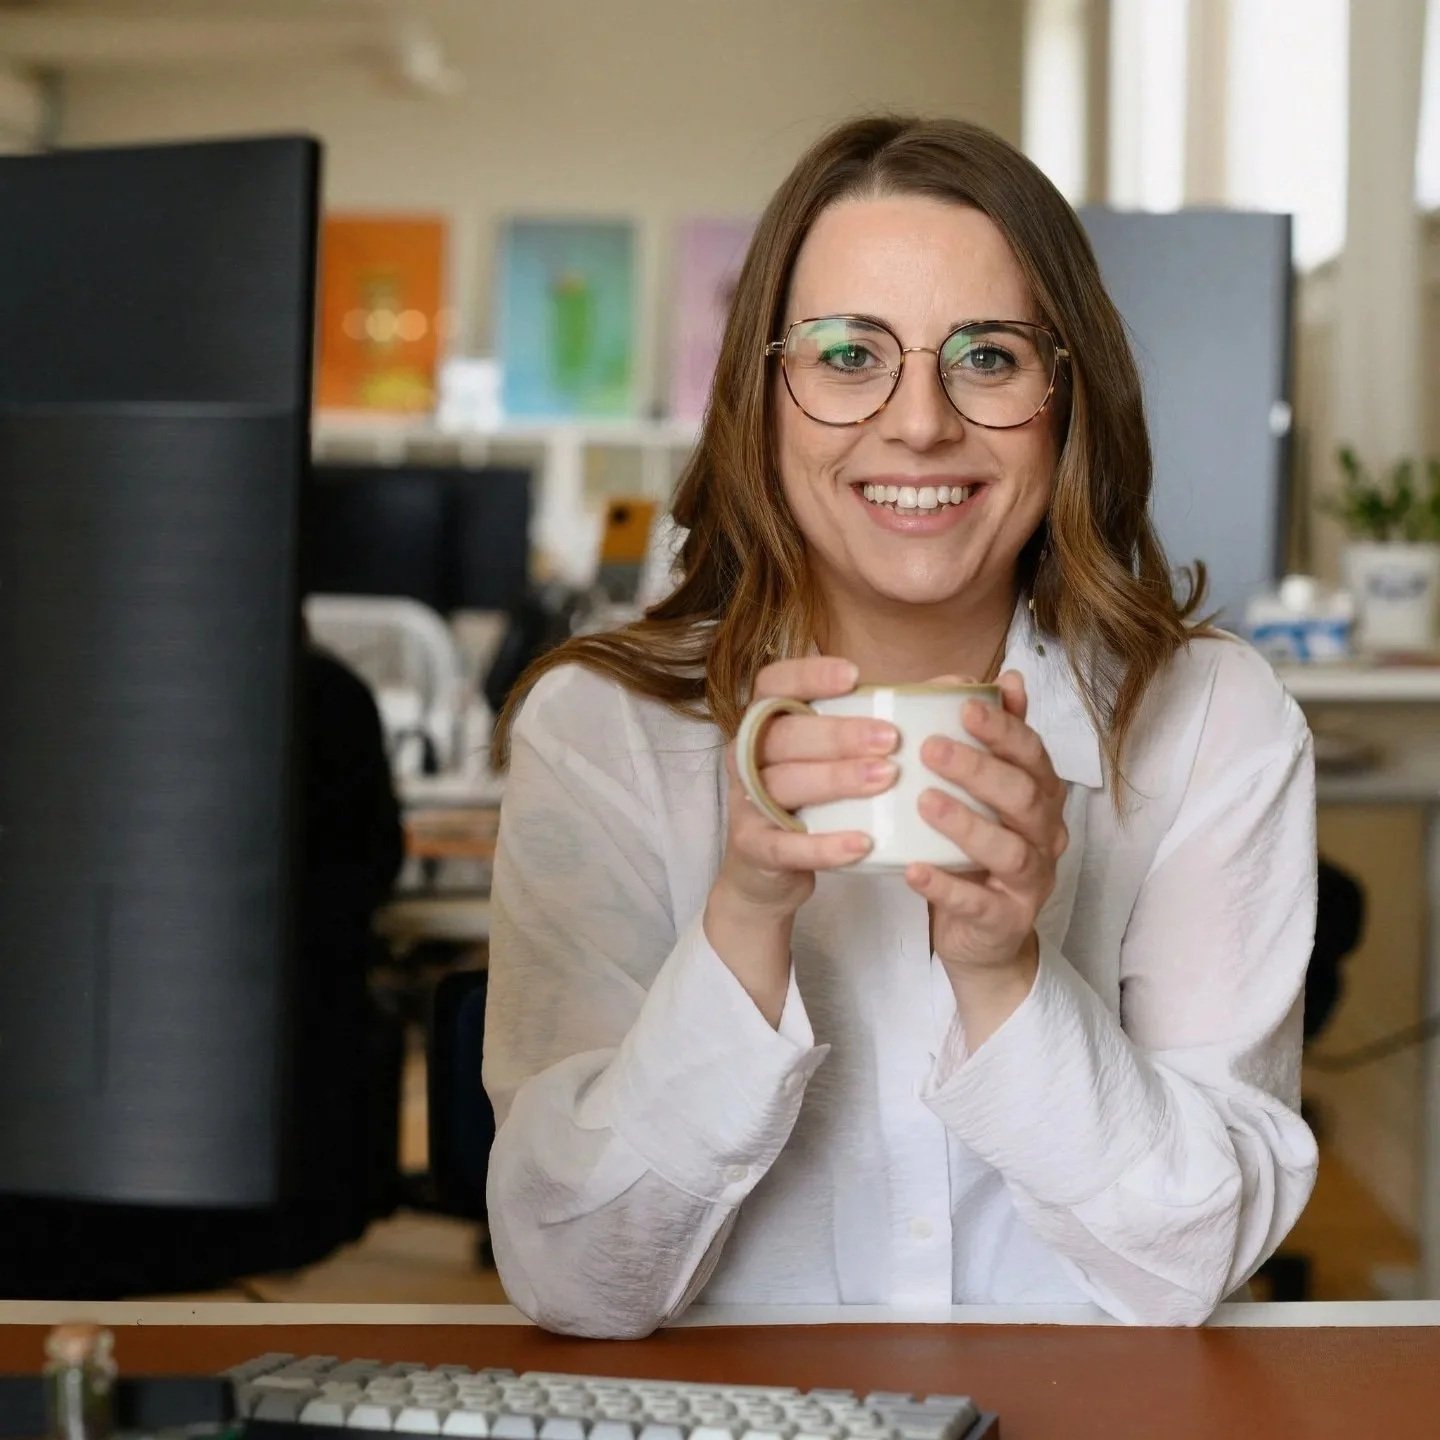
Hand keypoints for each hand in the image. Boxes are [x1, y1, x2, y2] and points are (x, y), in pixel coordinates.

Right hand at [713, 656, 897, 919]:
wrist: (770, 869)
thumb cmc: (815, 800)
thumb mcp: (839, 757)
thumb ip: (884, 718)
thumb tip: (955, 685)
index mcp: (767, 722)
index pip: (773, 683)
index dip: (808, 675)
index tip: (854, 675)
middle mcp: (747, 756)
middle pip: (783, 735)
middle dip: (838, 734)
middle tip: (891, 739)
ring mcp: (745, 802)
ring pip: (784, 784)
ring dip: (835, 780)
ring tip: (885, 779)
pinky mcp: (752, 848)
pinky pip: (785, 846)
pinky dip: (823, 845)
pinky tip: (863, 842)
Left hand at [906, 671, 1067, 986]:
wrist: (984, 935)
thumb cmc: (978, 850)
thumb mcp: (986, 794)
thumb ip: (994, 739)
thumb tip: (1005, 677)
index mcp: (1040, 795)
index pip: (1032, 755)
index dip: (1004, 729)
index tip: (966, 706)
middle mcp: (1044, 835)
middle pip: (1023, 797)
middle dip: (979, 769)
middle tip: (931, 747)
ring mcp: (1030, 881)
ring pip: (1008, 850)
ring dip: (966, 823)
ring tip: (925, 801)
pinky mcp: (1005, 921)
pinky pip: (977, 903)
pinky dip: (944, 885)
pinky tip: (913, 868)